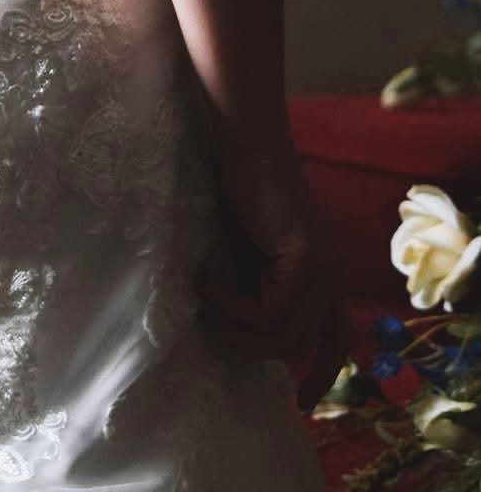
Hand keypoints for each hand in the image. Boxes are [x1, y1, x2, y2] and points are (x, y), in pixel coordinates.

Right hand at [201, 136, 349, 411]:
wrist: (239, 136)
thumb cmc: (234, 184)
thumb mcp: (248, 248)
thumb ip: (256, 285)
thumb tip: (243, 333)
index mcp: (322, 274)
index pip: (336, 339)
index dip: (321, 374)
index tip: (300, 404)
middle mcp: (330, 275)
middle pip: (296, 346)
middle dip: (250, 347)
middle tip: (211, 321)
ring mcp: (321, 267)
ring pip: (281, 334)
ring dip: (233, 324)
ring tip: (204, 293)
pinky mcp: (303, 258)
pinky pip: (268, 311)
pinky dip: (230, 303)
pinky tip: (206, 275)